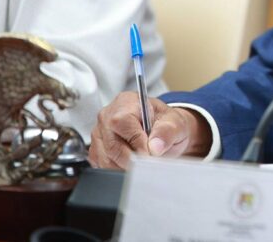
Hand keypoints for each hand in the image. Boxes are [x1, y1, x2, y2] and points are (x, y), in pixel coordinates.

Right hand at [88, 91, 212, 168]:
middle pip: (112, 144)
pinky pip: (103, 166)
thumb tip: (155, 146)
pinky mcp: (97, 150)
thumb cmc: (168, 124)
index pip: (122, 122)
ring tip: (143, 161)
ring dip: (126, 166)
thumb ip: (167, 132)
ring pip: (106, 159)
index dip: (136, 141)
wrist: (165, 132)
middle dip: (133, 158)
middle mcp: (108, 116)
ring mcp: (100, 134)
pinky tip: (132, 164)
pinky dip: (119, 170)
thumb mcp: (176, 123)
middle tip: (149, 161)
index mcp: (126, 102)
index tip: (149, 153)